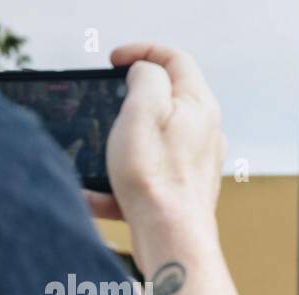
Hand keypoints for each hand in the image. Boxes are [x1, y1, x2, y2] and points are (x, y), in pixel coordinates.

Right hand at [85, 43, 224, 225]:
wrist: (171, 239)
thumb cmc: (154, 176)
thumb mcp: (142, 109)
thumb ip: (146, 78)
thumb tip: (147, 73)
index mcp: (199, 106)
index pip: (176, 59)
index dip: (142, 51)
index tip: (112, 61)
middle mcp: (206, 133)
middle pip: (167, 99)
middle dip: (129, 97)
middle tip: (104, 102)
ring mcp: (197, 163)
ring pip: (152, 140)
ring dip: (119, 143)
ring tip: (95, 154)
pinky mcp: (184, 190)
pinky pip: (146, 177)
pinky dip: (118, 182)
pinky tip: (92, 196)